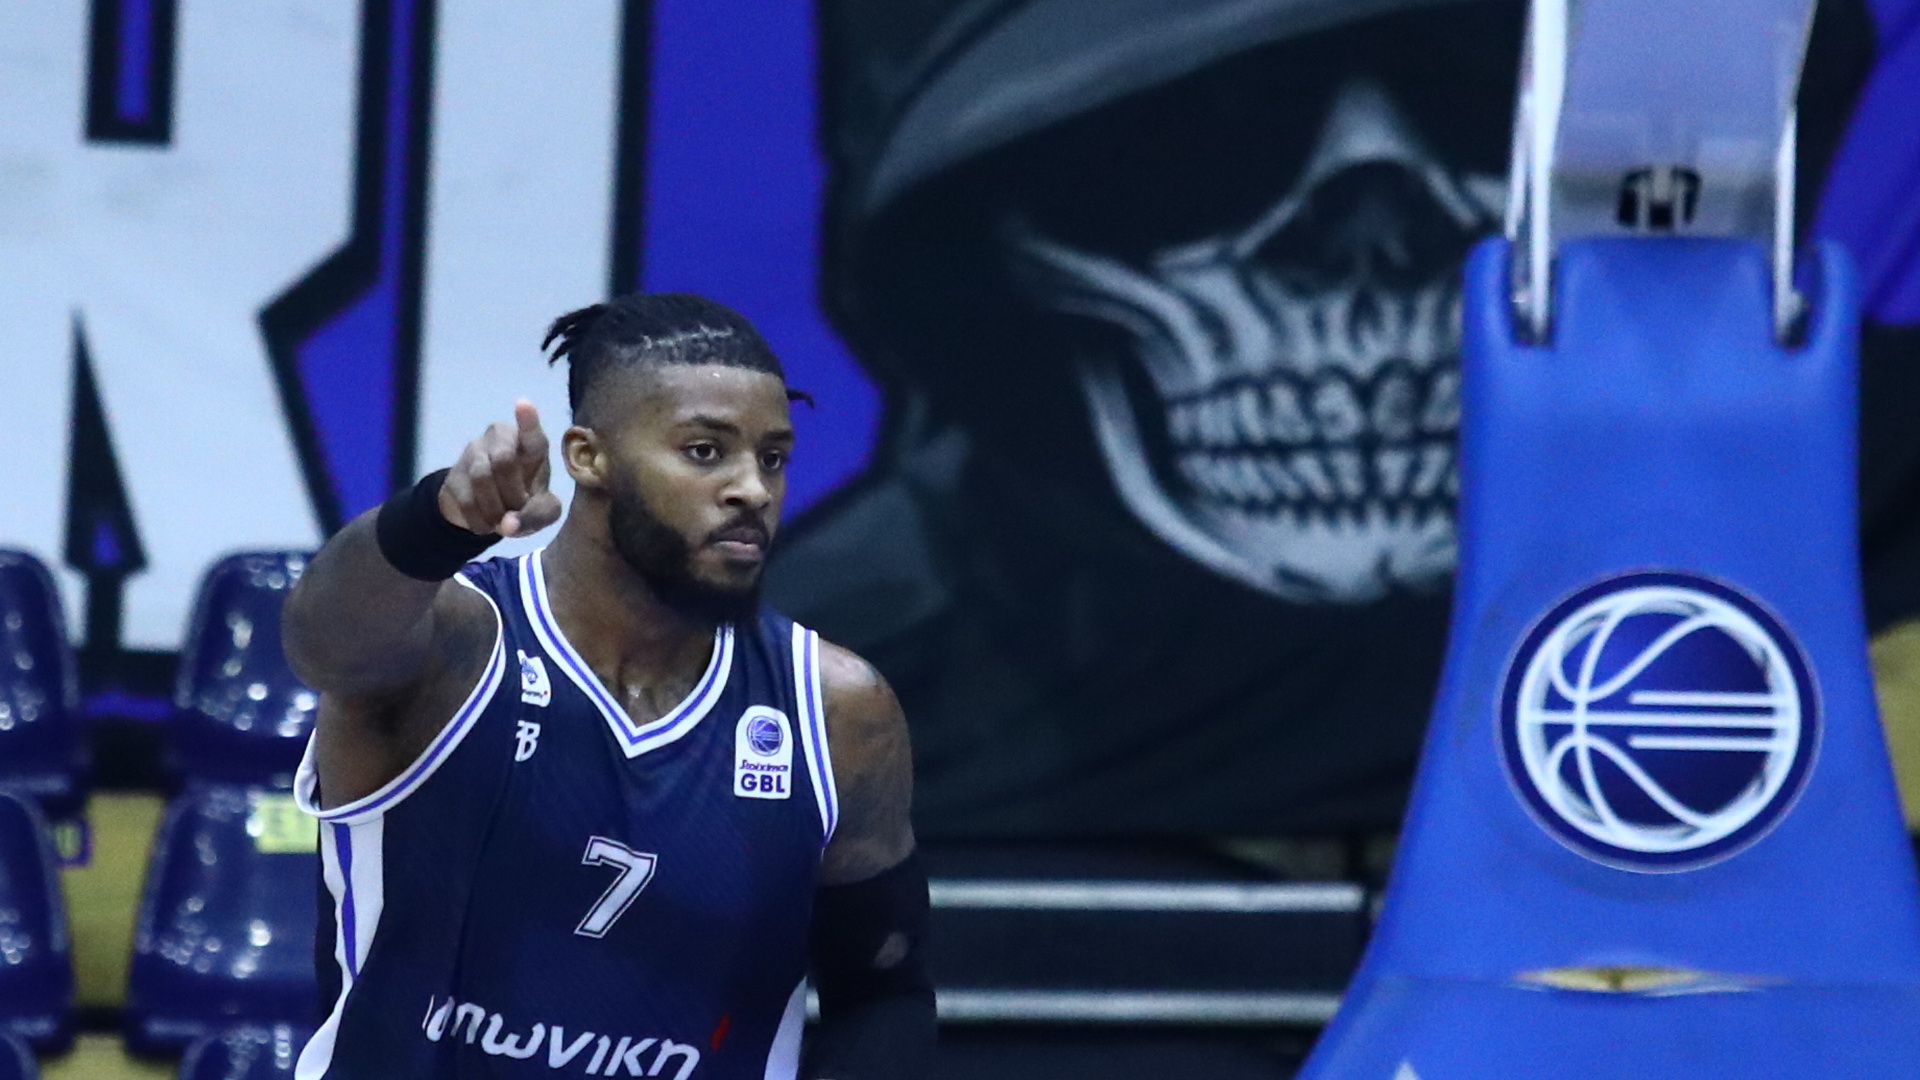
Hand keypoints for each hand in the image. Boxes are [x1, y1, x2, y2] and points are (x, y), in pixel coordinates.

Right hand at [438, 400, 562, 537]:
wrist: (485, 509)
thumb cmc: (524, 498)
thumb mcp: (541, 510)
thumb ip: (537, 515)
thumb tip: (508, 524)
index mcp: (531, 445)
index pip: (530, 432)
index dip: (527, 420)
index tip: (523, 404)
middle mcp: (502, 439)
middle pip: (504, 461)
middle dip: (513, 494)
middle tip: (517, 511)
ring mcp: (475, 451)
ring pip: (481, 478)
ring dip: (494, 509)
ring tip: (500, 522)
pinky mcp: (454, 473)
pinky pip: (464, 497)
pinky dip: (478, 519)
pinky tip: (484, 524)